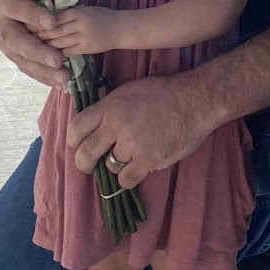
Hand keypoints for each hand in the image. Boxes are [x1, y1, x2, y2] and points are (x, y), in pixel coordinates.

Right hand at [0, 0, 69, 88]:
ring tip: (63, 77)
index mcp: (2, 3)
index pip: (17, 8)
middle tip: (58, 61)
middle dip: (38, 53)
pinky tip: (59, 83)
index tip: (52, 22)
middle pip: (18, 42)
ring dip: (43, 71)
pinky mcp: (11, 54)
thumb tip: (53, 19)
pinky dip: (43, 76)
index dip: (33, 16)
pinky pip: (26, 67)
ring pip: (22, 59)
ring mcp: (3, 43)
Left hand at [38, 6, 119, 56]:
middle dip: (41, 34)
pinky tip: (49, 55)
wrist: (120, 29)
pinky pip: (68, 52)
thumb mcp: (86, 10)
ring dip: (47, 45)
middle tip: (28, 37)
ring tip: (36, 46)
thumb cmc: (102, 16)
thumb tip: (49, 18)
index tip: (30, 24)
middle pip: (56, 30)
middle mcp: (80, 24)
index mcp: (79, 12)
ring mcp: (83, 37)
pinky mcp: (87, 48)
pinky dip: (58, 53)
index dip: (42, 22)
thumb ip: (70, 14)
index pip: (56, 17)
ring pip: (60, 42)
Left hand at [66, 72, 219, 187]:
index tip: (75, 145)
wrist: (196, 100)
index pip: (77, 126)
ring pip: (109, 166)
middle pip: (86, 151)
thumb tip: (93, 123)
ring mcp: (133, 144)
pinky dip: (128, 177)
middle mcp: (117, 125)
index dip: (73, 140)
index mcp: (110, 106)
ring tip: (128, 158)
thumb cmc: (165, 92)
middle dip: (83, 162)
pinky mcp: (149, 160)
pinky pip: (127, 179)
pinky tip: (135, 170)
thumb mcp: (130, 90)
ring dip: (116, 164)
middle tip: (87, 165)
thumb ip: (110, 106)